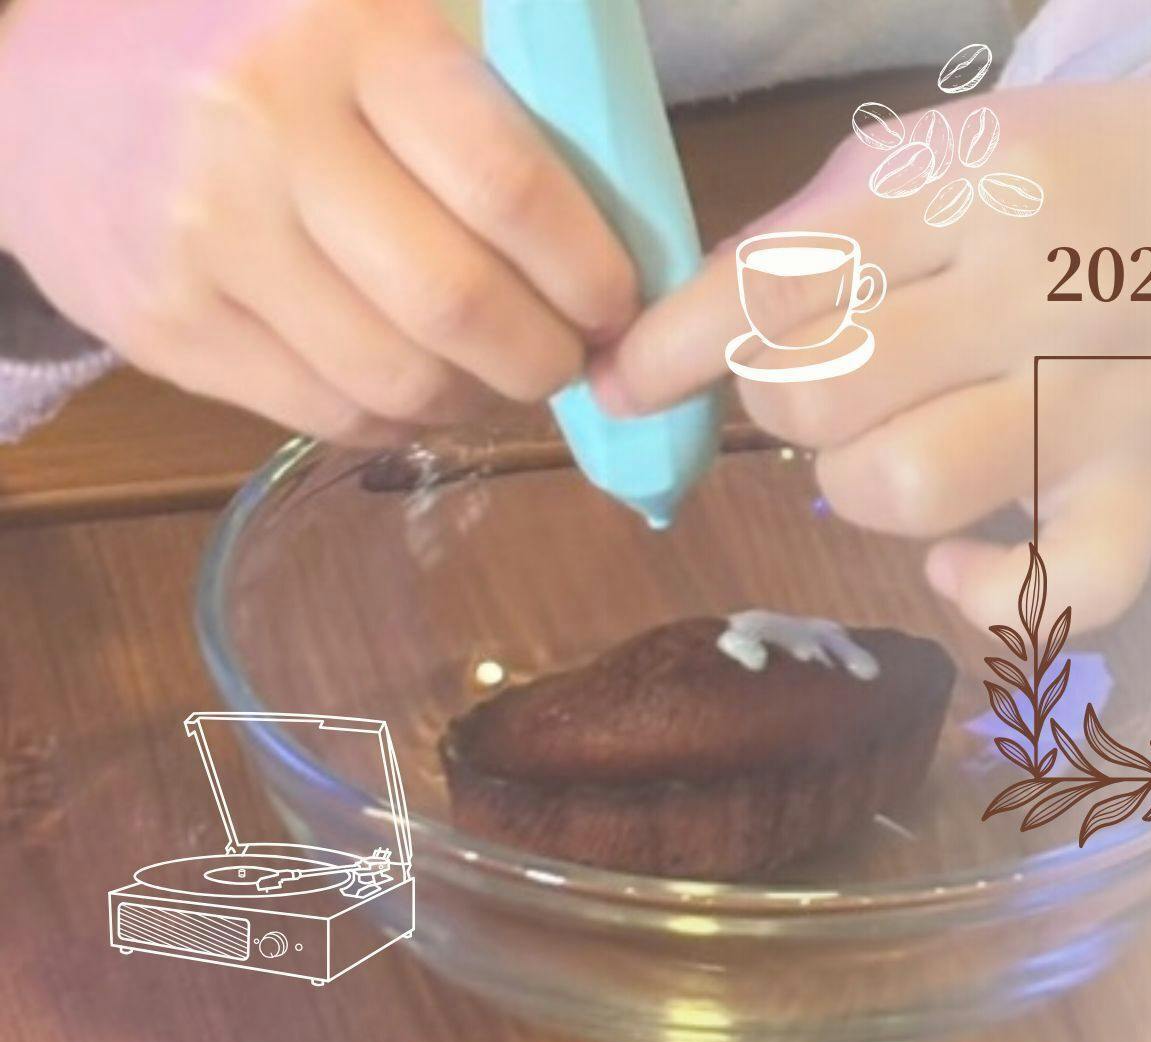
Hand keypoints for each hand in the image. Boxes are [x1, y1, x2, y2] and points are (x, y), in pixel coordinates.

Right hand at [0, 0, 634, 442]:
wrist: (48, 83)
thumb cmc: (260, 48)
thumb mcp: (377, 20)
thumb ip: (492, 101)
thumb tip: (620, 231)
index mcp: (353, 39)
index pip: (509, 187)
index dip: (588, 271)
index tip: (617, 304)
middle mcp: (270, 136)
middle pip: (457, 304)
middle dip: (545, 356)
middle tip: (569, 356)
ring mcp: (208, 240)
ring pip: (396, 378)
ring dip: (478, 399)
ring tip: (498, 373)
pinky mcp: (165, 327)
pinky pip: (325, 413)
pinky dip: (400, 418)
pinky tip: (418, 384)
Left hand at [598, 79, 1150, 627]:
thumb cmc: (1058, 180)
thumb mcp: (931, 160)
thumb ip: (802, 243)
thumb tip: (658, 354)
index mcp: (966, 184)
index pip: (774, 284)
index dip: (672, 348)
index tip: (621, 384)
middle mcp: (1036, 290)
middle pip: (821, 394)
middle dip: (782, 402)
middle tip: (825, 381)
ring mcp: (1100, 399)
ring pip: (904, 488)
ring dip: (856, 485)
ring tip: (891, 445)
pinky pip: (1054, 590)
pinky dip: (982, 592)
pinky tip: (962, 557)